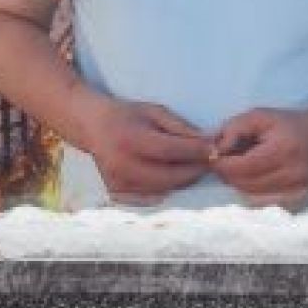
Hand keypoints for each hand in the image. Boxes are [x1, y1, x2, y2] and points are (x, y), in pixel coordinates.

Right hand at [82, 94, 213, 201]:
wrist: (91, 127)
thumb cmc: (127, 115)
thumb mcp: (154, 111)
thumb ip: (180, 127)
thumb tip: (208, 143)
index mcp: (131, 139)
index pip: (172, 151)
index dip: (196, 152)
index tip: (215, 150)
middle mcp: (122, 164)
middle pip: (169, 176)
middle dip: (194, 171)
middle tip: (208, 163)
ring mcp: (118, 181)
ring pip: (162, 189)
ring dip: (182, 181)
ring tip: (192, 168)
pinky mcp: (117, 192)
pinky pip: (149, 196)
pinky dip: (165, 189)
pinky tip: (171, 176)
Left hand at [209, 105, 307, 210]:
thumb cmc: (288, 125)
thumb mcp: (259, 116)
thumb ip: (234, 128)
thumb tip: (215, 151)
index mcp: (283, 151)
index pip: (240, 168)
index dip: (222, 164)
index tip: (216, 156)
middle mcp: (294, 176)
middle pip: (244, 185)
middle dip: (229, 174)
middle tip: (228, 162)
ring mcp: (298, 193)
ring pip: (251, 197)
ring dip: (240, 185)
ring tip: (244, 169)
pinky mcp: (299, 204)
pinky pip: (263, 205)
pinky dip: (253, 194)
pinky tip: (257, 180)